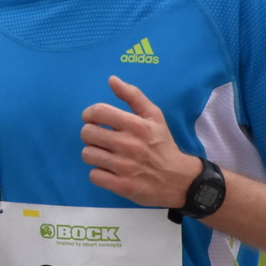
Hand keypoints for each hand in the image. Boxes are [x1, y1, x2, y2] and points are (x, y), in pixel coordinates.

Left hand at [80, 75, 200, 206]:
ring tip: (106, 154)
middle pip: (87, 133)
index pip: (98, 112)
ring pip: (87, 154)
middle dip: (91, 134)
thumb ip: (133, 95)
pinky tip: (110, 170)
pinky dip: (99, 173)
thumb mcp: (154, 116)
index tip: (92, 119)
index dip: (89, 114)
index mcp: (136, 125)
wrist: (178, 179)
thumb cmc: (162, 144)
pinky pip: (93, 175)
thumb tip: (111, 79)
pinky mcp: (121, 186)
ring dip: (93, 154)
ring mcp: (124, 167)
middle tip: (101, 139)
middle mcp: (129, 145)